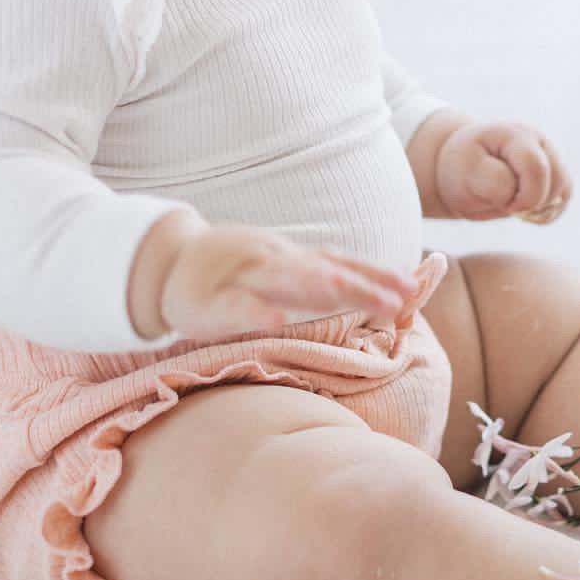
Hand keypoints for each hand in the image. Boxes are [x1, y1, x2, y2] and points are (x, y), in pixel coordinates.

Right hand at [159, 223, 421, 343]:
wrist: (167, 264)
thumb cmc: (234, 274)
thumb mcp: (281, 272)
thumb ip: (322, 283)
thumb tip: (377, 295)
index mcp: (292, 259)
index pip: (341, 263)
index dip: (375, 273)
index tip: (412, 287)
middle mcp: (271, 261)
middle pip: (320, 270)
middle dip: (357, 283)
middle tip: (392, 298)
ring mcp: (239, 277)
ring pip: (279, 278)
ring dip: (310, 283)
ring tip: (341, 290)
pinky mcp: (207, 302)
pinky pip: (232, 307)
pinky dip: (254, 311)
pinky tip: (274, 320)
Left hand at [433, 121, 572, 223]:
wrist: (460, 168)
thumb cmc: (462, 168)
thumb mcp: (465, 172)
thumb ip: (494, 182)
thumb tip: (522, 196)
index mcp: (516, 135)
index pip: (537, 168)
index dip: (524, 197)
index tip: (502, 204)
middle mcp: (540, 143)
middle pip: (556, 182)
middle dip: (532, 204)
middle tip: (503, 204)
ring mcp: (550, 158)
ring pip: (564, 192)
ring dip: (539, 210)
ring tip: (511, 206)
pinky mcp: (554, 177)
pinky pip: (562, 202)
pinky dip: (544, 215)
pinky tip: (522, 211)